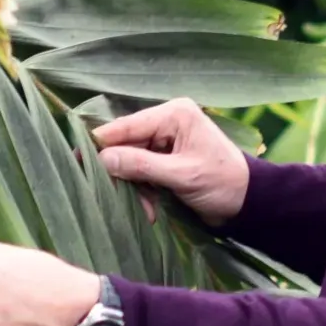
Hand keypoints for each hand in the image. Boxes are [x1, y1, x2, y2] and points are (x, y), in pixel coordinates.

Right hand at [94, 98, 250, 224]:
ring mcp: (166, 141)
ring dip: (133, 188)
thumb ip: (142, 165)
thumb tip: (103, 159)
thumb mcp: (182, 175)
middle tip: (107, 195)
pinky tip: (151, 211)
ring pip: (131, 161)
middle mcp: (167, 122)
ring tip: (145, 209)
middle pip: (126, 144)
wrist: (249, 203)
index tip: (75, 160)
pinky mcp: (166, 160)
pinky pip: (142, 172)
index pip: (127, 126)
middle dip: (120, 173)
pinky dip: (143, 192)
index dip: (100, 144)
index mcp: (174, 114)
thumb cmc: (223, 183)